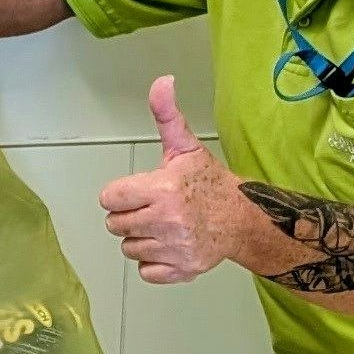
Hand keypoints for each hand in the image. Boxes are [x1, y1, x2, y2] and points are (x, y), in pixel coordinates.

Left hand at [98, 77, 247, 283]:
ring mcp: (174, 248)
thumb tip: (162, 81)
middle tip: (153, 208)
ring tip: (163, 225)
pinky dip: (153, 262)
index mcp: (162, 189)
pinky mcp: (180, 270)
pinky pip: (145, 271)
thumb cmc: (209, 183)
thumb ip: (166, 115)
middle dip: (130, 216)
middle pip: (116, 225)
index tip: (138, 191)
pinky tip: (169, 245)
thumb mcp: (185, 147)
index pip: (109, 198)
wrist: (244, 218)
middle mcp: (167, 221)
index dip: (120, 194)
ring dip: (141, 238)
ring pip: (129, 248)